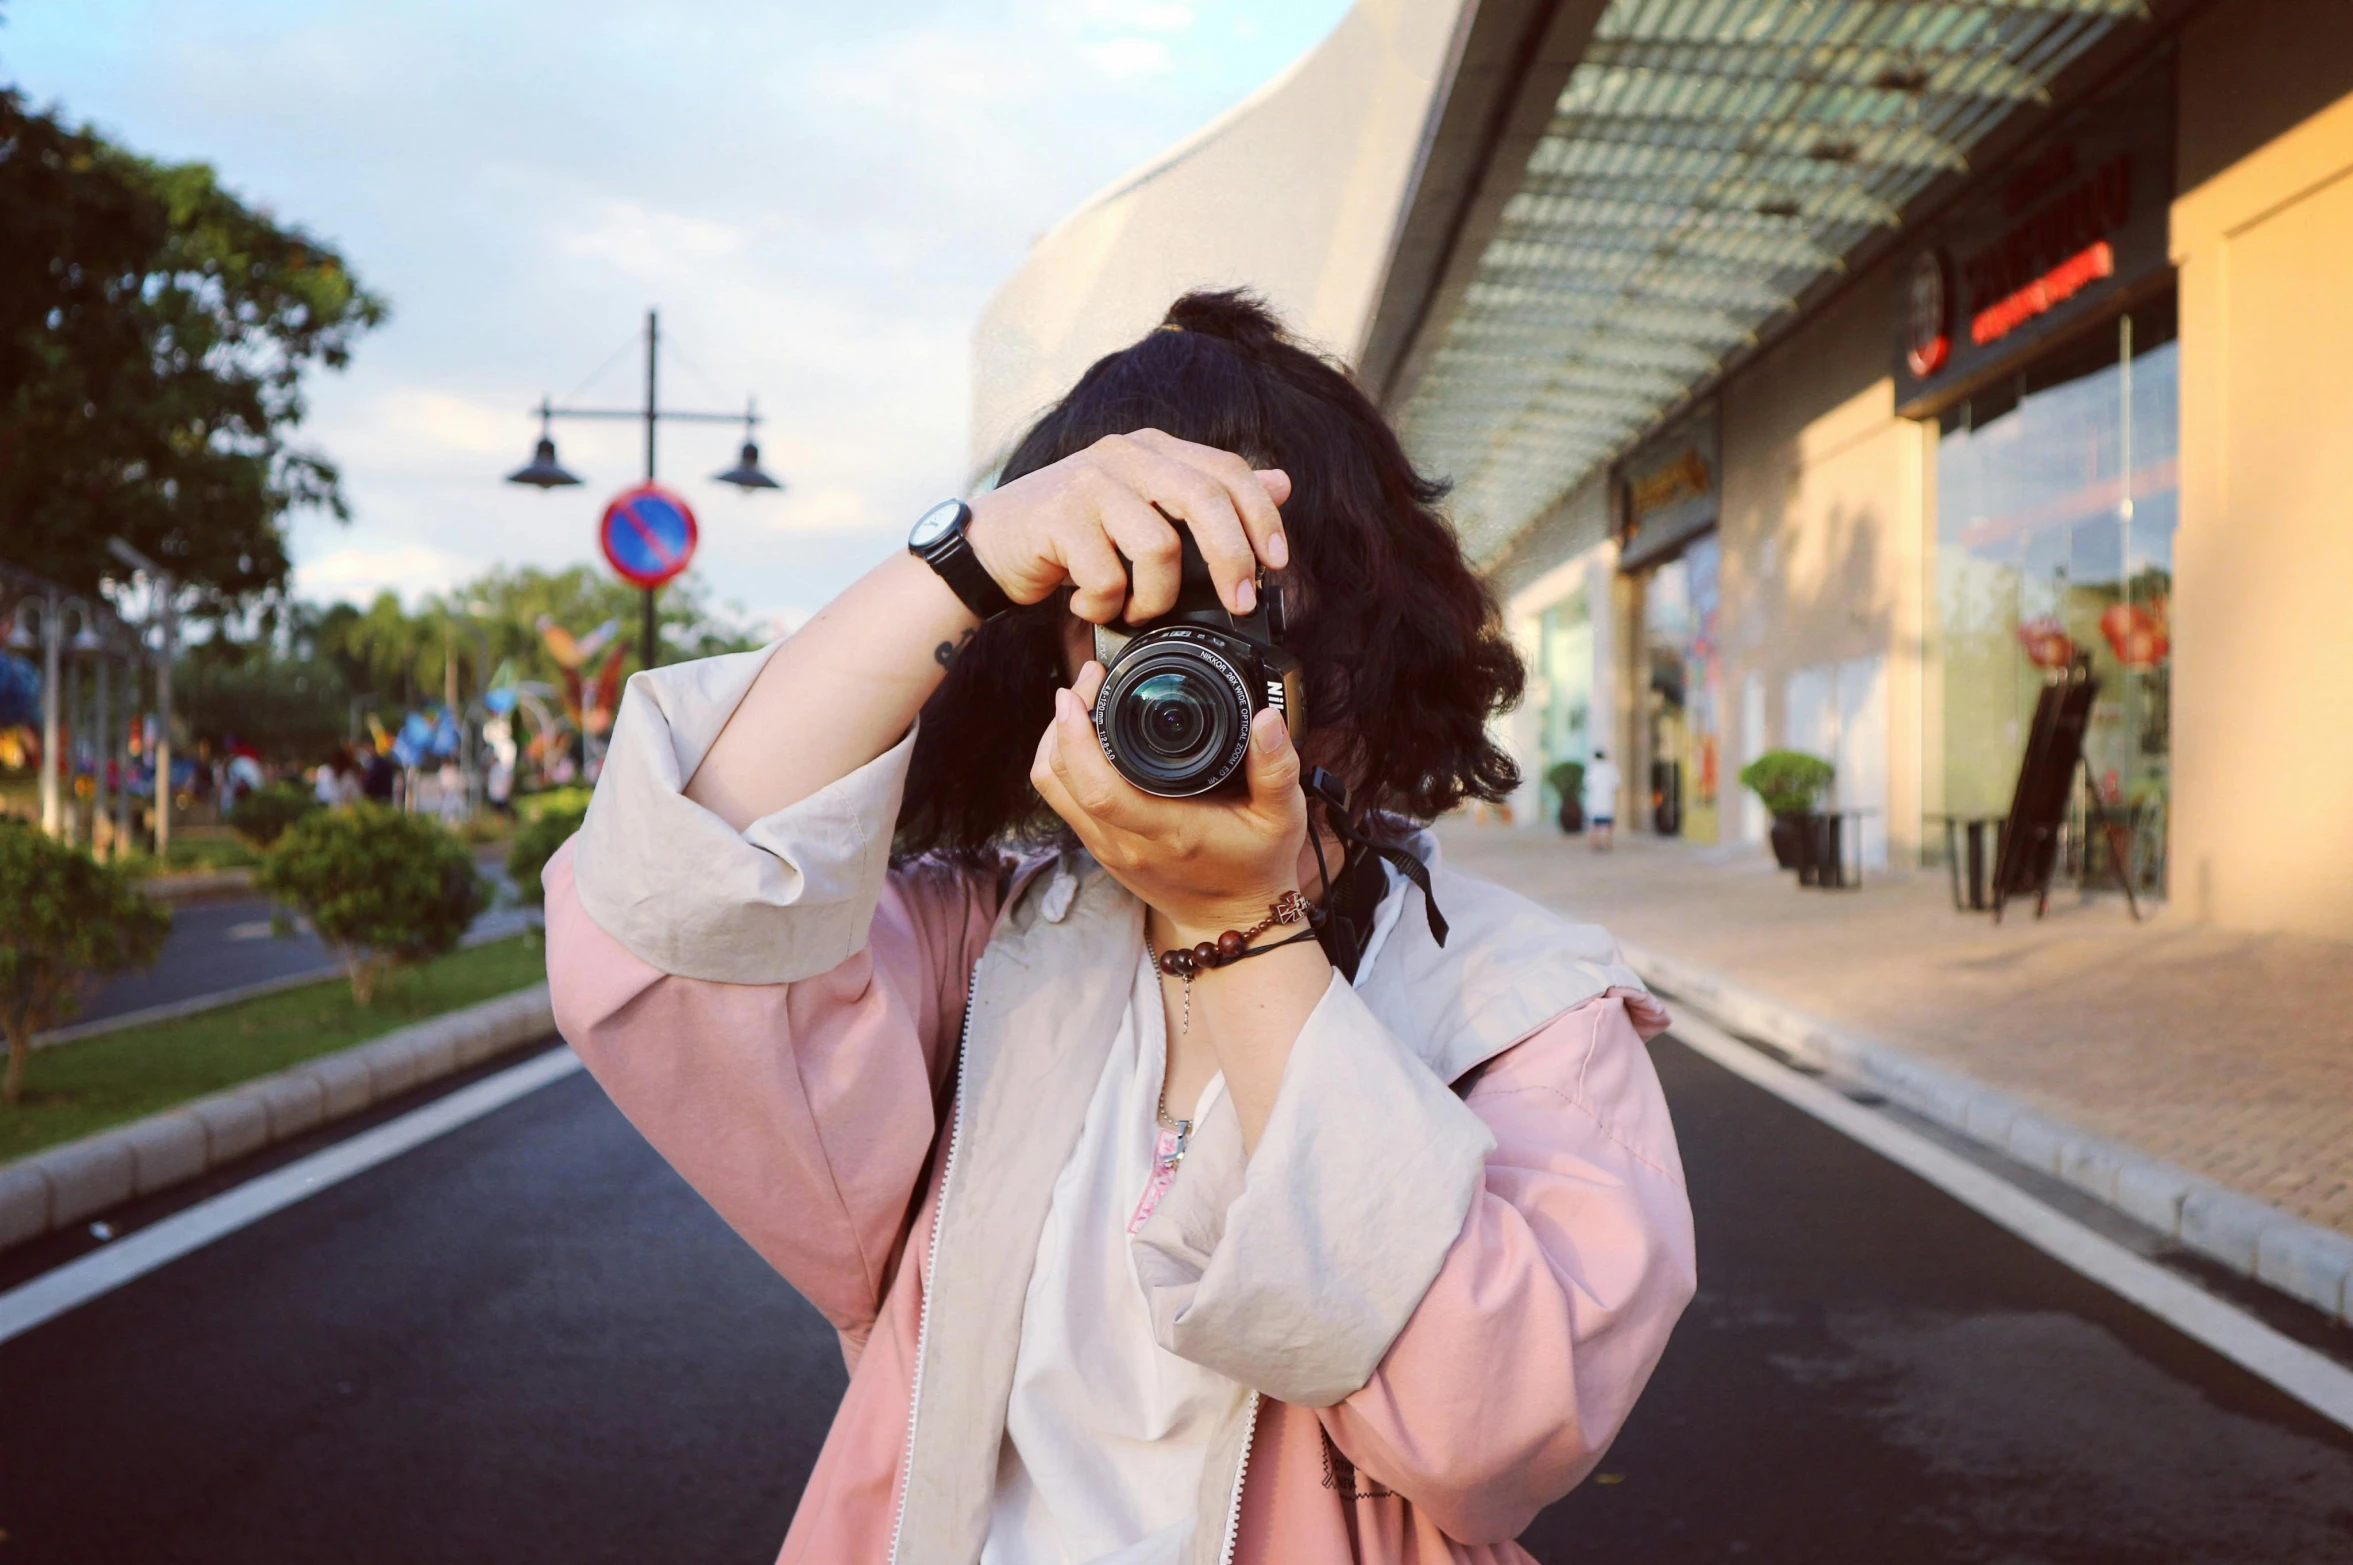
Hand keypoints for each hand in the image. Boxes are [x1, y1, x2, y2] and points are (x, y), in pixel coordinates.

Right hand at [966, 430, 1290, 623]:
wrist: (989, 546)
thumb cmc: (1072, 534)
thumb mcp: (1144, 510)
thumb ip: (1206, 496)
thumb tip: (1282, 483)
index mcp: (1153, 449)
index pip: (1227, 469)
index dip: (1260, 515)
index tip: (1278, 562)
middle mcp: (1124, 454)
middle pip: (1204, 498)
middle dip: (1233, 558)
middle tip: (1241, 602)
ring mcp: (1089, 481)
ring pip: (1160, 545)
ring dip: (1156, 597)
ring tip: (1135, 611)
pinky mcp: (1058, 516)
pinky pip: (1107, 577)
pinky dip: (1105, 607)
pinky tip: (1090, 607)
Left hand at [1030, 661, 1306, 939]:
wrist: (1233, 920)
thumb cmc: (1256, 867)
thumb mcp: (1282, 817)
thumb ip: (1278, 767)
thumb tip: (1267, 720)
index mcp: (1166, 832)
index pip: (1096, 786)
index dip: (1075, 735)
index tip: (1081, 690)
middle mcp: (1125, 842)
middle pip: (1060, 778)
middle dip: (1062, 720)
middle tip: (1088, 681)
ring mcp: (1107, 848)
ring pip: (1052, 788)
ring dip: (1055, 741)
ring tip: (1081, 703)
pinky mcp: (1101, 849)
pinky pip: (1062, 800)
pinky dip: (1063, 764)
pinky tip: (1085, 739)